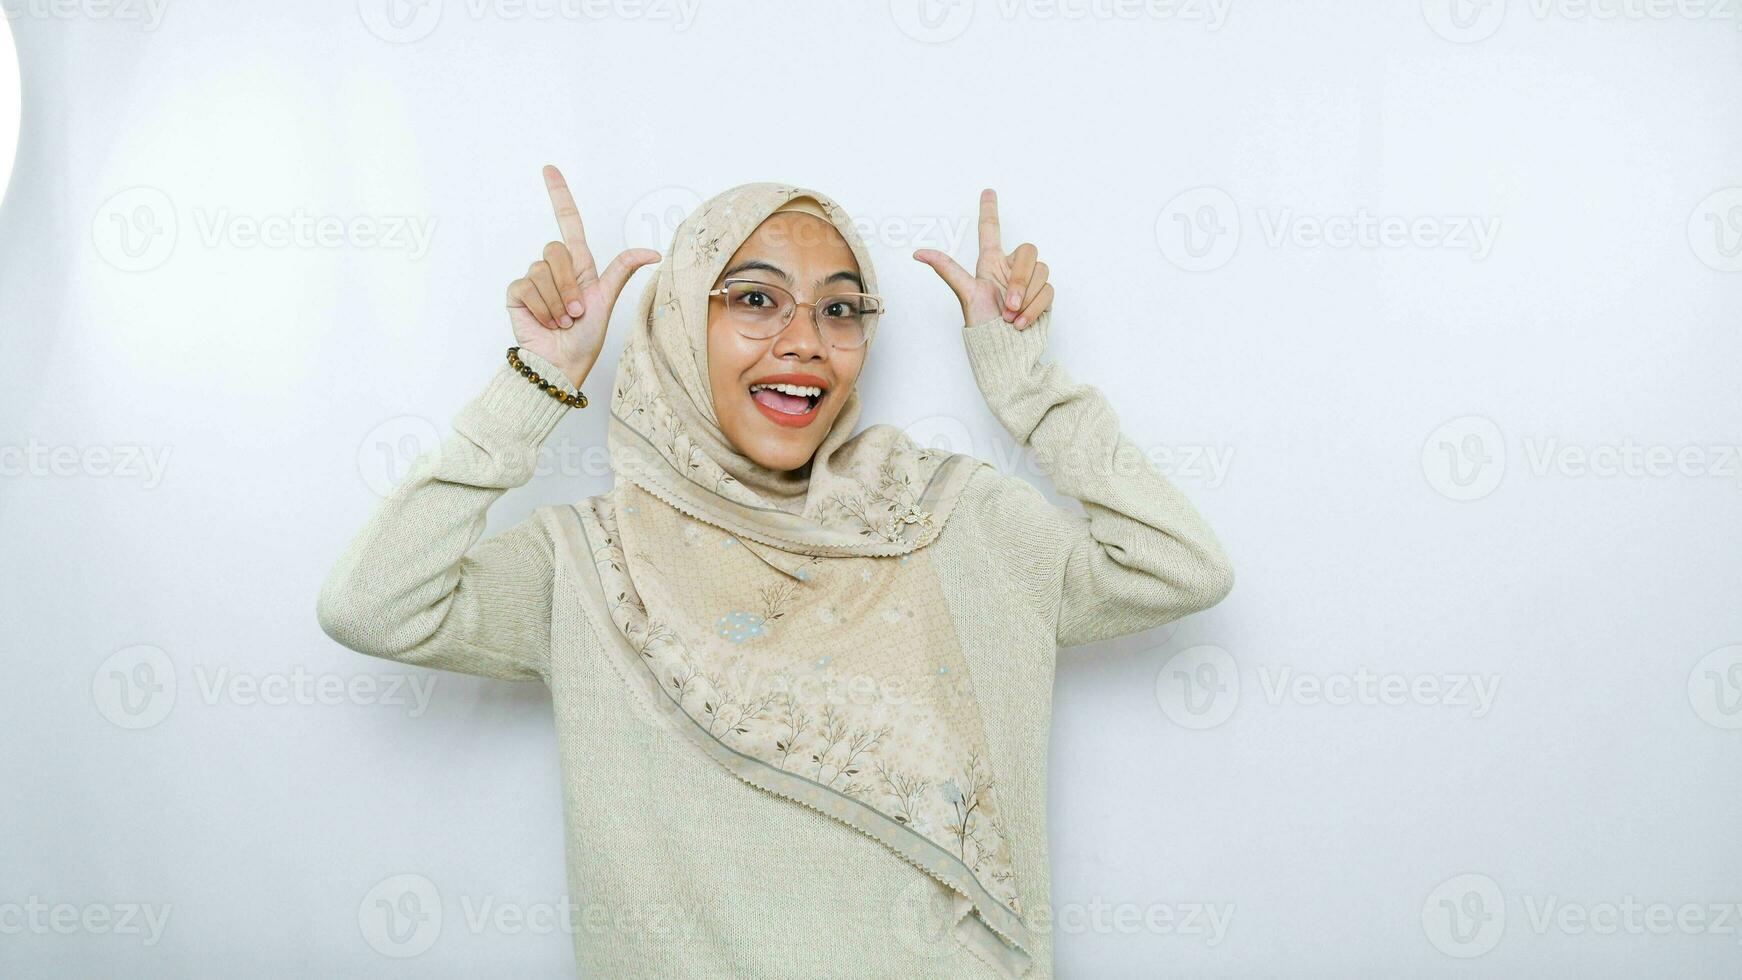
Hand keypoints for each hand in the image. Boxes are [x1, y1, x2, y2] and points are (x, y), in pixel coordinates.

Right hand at [506, 165, 660, 387]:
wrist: (562, 362)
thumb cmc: (586, 337)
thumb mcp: (607, 300)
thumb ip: (622, 270)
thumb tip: (653, 252)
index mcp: (579, 265)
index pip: (567, 221)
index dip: (559, 195)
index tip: (549, 168)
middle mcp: (555, 269)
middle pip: (556, 250)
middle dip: (569, 285)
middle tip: (576, 313)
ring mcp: (534, 280)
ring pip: (542, 271)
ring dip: (558, 303)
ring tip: (562, 321)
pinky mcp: (517, 293)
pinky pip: (527, 287)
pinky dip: (542, 309)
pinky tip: (545, 322)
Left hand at [912, 188, 1053, 329]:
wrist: (1005, 350)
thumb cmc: (982, 324)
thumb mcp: (964, 293)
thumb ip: (946, 269)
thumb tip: (918, 253)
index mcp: (990, 263)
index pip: (990, 229)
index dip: (989, 209)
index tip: (988, 191)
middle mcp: (1010, 268)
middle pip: (1027, 252)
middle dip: (1020, 279)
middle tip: (1008, 303)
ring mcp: (1028, 282)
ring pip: (1040, 271)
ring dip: (1027, 297)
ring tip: (1012, 317)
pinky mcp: (1042, 295)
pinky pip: (1048, 290)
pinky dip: (1035, 308)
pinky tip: (1022, 322)